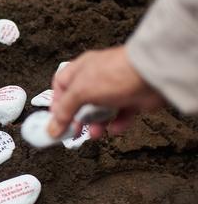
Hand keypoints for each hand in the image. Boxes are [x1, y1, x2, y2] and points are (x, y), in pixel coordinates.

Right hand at [49, 46, 164, 137]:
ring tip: (95, 133)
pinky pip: (120, 115)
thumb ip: (64, 112)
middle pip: (80, 102)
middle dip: (76, 118)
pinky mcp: (131, 99)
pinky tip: (115, 128)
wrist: (151, 75)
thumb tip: (52, 128)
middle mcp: (96, 77)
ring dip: (96, 124)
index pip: (61, 86)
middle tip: (74, 131)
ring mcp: (114, 88)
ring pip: (100, 111)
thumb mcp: (80, 92)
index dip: (57, 103)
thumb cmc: (114, 74)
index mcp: (80, 70)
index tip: (55, 120)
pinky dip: (117, 124)